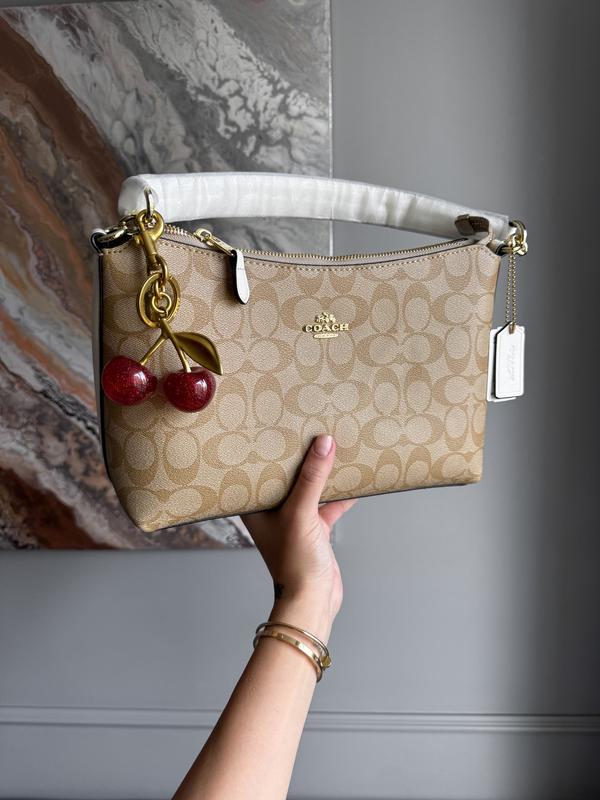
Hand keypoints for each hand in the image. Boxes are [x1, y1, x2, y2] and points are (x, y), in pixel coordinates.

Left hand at [241, 434, 356, 640]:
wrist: (313, 599)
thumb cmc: (294, 562)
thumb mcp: (301, 512)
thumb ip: (312, 478)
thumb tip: (324, 443)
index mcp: (256, 506)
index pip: (260, 470)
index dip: (269, 450)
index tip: (278, 426)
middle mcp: (273, 511)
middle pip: (287, 477)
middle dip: (300, 457)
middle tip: (309, 428)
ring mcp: (295, 520)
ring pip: (310, 489)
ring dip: (323, 474)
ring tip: (334, 446)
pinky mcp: (315, 529)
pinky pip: (328, 504)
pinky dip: (340, 493)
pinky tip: (354, 479)